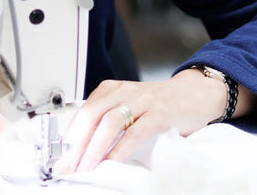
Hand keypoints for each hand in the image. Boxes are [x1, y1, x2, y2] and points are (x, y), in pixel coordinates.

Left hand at [54, 69, 239, 175]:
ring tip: (85, 167)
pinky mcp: (159, 115)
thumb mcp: (129, 105)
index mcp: (111, 89)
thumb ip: (109, 118)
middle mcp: (123, 92)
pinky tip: (111, 162)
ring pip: (109, 123)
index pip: (83, 111)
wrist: (195, 93)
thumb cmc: (160, 103)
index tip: (60, 156)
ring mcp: (141, 102)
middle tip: (67, 165)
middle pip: (90, 115)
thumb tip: (84, 146)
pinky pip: (135, 133)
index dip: (69, 135)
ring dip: (94, 148)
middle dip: (76, 143)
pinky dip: (120, 149)